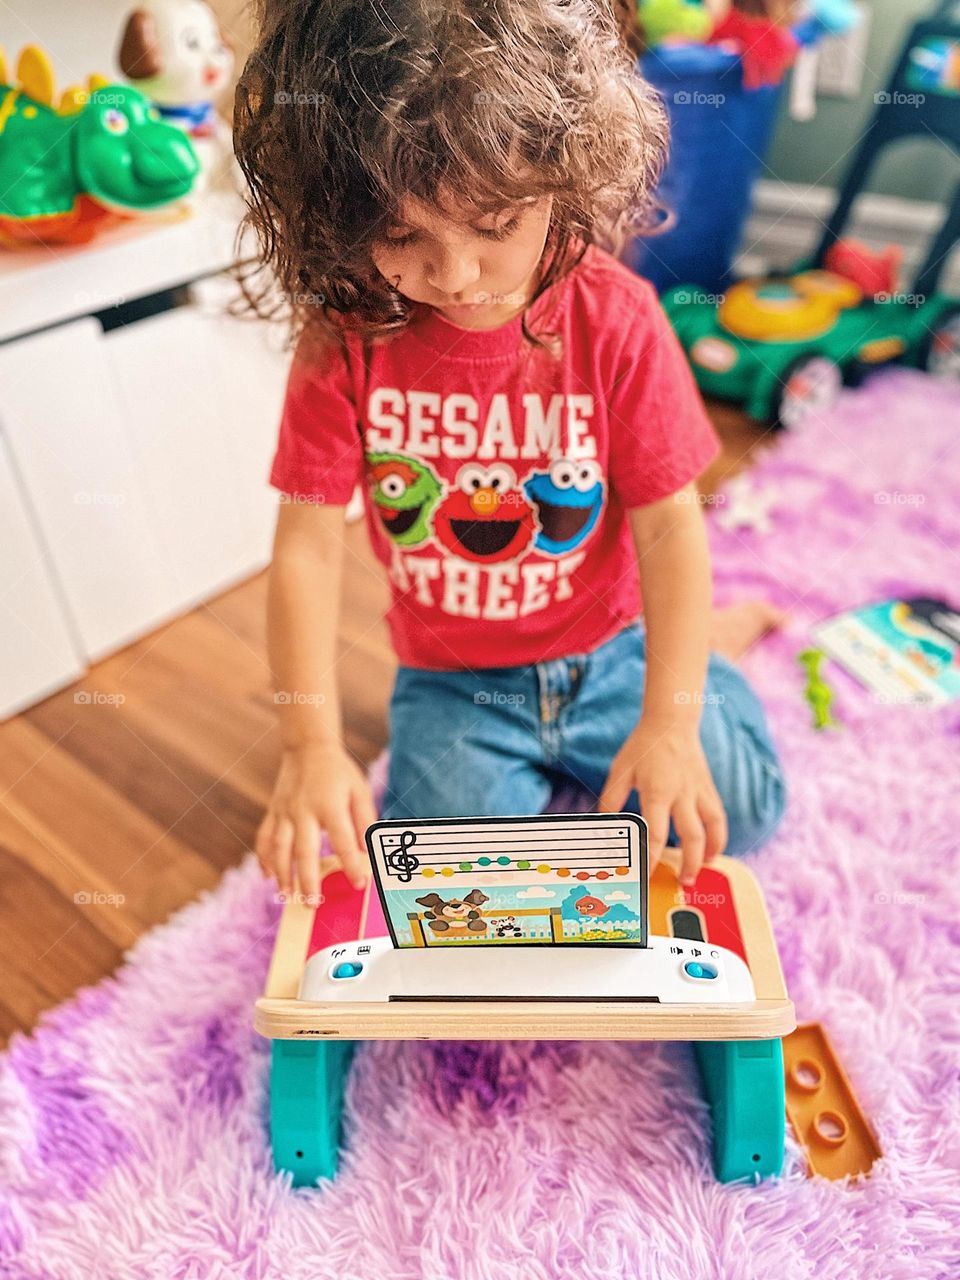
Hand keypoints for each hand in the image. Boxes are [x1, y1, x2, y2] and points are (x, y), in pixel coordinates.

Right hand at [255, 743, 375, 896]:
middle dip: (307, 879)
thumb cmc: (339, 772)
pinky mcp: (273, 812)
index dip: (351, 863)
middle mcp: (303, 810)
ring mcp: (284, 812)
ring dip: (282, 875)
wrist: (307, 747)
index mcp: (329, 804)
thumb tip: (368, 852)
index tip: (359, 884)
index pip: (342, 840)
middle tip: (313, 904)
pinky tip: (267, 876)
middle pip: (304, 850)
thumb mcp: (359, 790)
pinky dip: (263, 859)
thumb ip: (364, 821)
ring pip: (279, 848)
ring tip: (287, 897)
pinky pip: (264, 838)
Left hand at [598, 717, 726, 883]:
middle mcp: (682, 794)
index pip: (655, 833)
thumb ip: (612, 800)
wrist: (671, 723)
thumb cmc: (643, 747)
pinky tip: (712, 850)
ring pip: (712, 828)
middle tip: (682, 882)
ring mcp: (699, 792)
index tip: (646, 874)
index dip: (651, 858)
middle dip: (688, 863)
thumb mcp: (620, 770)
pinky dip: (718, 837)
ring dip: (708, 853)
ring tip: (701, 871)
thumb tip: (605, 826)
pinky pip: (718, 817)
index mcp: (657, 791)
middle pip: (690, 836)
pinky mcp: (708, 789)